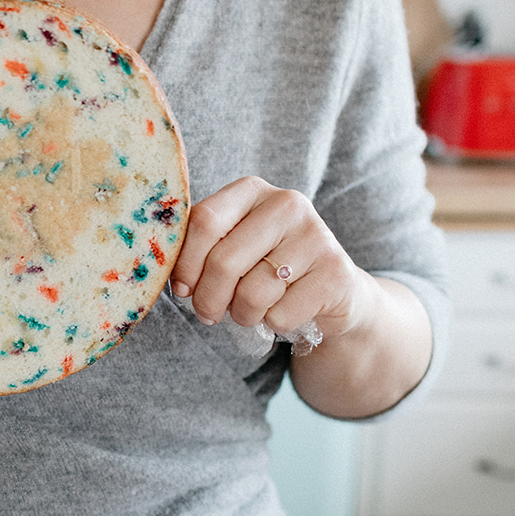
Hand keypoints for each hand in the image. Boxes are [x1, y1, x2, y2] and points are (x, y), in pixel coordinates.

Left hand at [170, 176, 376, 341]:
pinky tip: (282, 312)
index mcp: (253, 190)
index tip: (183, 289)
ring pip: (252, 292)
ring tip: (249, 311)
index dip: (186, 263)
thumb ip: (204, 252)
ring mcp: (316, 236)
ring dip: (242, 314)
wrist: (332, 291)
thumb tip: (179, 284)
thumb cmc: (269, 269)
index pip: (204, 221)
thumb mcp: (234, 249)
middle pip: (224, 260)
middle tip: (209, 313)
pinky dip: (273, 324)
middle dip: (208, 299)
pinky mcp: (334, 273)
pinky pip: (280, 314)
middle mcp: (287, 204)